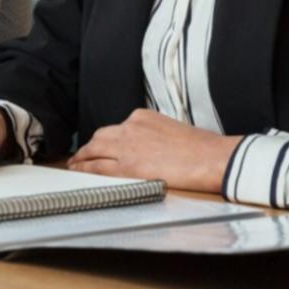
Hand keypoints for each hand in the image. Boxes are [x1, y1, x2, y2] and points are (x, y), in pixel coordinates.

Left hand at [68, 109, 241, 192]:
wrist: (212, 158)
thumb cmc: (202, 148)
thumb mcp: (172, 130)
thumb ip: (153, 135)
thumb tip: (148, 147)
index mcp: (142, 117)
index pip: (118, 128)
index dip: (107, 139)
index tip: (103, 145)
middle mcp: (130, 127)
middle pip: (101, 136)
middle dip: (92, 147)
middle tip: (83, 155)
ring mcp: (126, 145)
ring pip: (94, 149)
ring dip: (83, 157)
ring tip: (76, 164)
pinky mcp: (127, 165)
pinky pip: (97, 166)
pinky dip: (85, 168)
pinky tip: (79, 171)